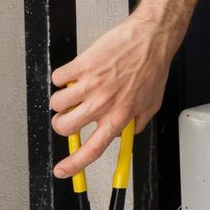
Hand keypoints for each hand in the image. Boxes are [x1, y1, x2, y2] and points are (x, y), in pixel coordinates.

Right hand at [49, 0, 199, 178]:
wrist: (150, 38)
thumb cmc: (152, 67)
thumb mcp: (151, 105)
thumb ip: (135, 124)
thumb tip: (122, 135)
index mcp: (119, 117)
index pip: (93, 149)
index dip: (74, 164)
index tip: (63, 170)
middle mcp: (103, 104)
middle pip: (64, 127)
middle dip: (62, 124)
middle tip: (70, 115)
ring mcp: (90, 84)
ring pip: (57, 103)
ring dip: (62, 100)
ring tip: (76, 90)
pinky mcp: (81, 65)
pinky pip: (58, 78)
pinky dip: (63, 77)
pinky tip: (77, 73)